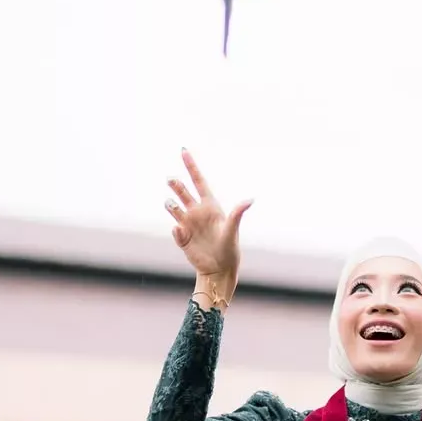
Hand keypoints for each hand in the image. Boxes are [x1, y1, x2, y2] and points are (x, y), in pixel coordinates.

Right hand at [165, 149, 252, 290]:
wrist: (219, 269)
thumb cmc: (229, 249)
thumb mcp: (232, 231)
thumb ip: (237, 214)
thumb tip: (250, 199)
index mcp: (210, 206)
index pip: (199, 181)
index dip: (191, 166)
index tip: (183, 150)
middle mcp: (197, 212)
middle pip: (183, 192)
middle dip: (176, 185)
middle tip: (171, 179)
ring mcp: (189, 224)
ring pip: (174, 208)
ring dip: (171, 204)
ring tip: (171, 204)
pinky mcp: (182, 238)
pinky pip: (175, 230)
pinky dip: (176, 230)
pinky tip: (181, 233)